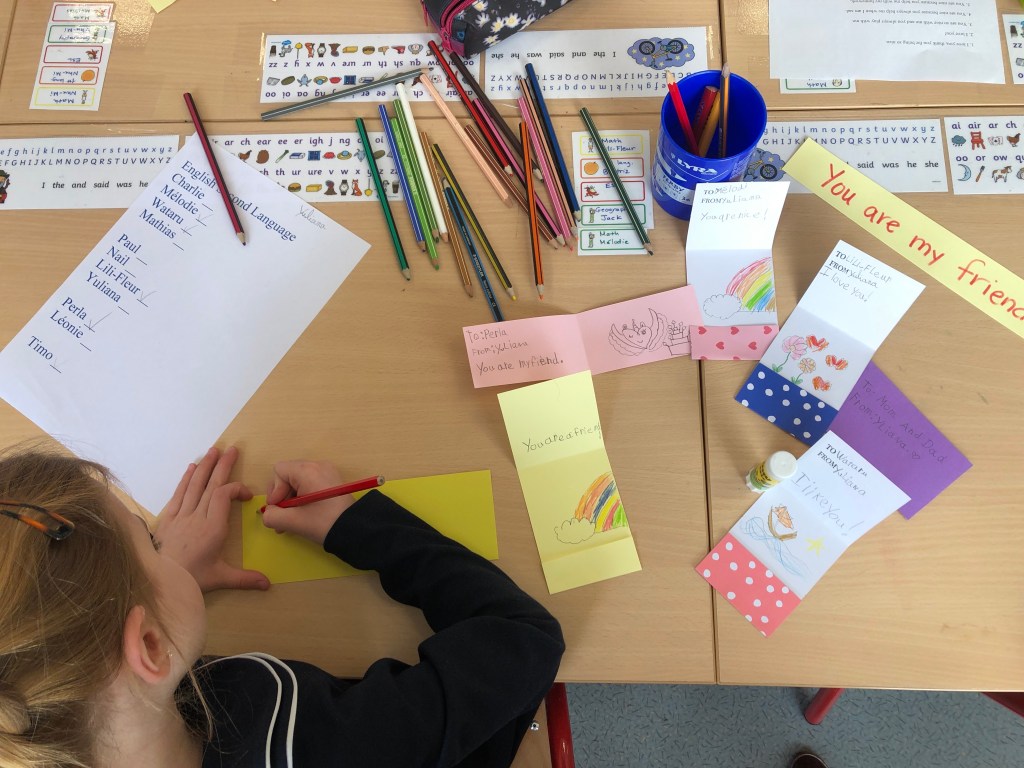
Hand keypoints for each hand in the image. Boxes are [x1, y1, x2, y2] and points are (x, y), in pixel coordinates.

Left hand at [156, 446, 268, 592]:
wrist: (159, 581)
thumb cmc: (191, 579)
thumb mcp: (220, 578)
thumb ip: (245, 578)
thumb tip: (268, 583)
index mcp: (212, 529)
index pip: (223, 496)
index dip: (236, 489)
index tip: (245, 494)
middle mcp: (197, 517)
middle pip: (211, 485)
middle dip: (222, 465)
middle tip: (232, 449)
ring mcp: (181, 516)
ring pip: (195, 485)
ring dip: (205, 466)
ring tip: (213, 450)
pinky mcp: (168, 518)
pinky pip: (178, 494)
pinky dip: (185, 479)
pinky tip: (191, 468)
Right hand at [260, 460, 354, 545]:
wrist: (356, 530)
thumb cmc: (323, 523)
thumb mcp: (293, 521)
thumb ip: (272, 516)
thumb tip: (268, 513)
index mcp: (308, 470)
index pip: (279, 471)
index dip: (274, 490)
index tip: (279, 507)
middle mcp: (318, 466)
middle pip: (288, 475)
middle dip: (282, 497)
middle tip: (283, 517)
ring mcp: (327, 472)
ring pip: (298, 482)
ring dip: (291, 501)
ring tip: (291, 522)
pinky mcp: (333, 482)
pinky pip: (310, 485)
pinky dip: (303, 499)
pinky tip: (302, 517)